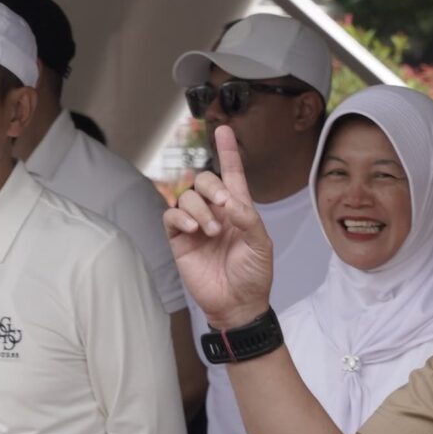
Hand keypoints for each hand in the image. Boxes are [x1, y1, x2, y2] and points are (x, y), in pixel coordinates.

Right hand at [163, 125, 276, 331]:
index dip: (228, 151)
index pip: (232, 173)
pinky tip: (195, 231)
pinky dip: (181, 218)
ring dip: (199, 209)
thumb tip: (228, 202)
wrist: (237, 304)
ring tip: (211, 232)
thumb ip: (248, 219)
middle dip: (212, 187)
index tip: (223, 129)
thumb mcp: (261, 245)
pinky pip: (171, 216)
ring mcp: (196, 225)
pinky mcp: (179, 240)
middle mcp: (215, 212)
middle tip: (224, 208)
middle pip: (205, 180)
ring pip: (187, 197)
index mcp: (239, 209)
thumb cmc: (254, 275)